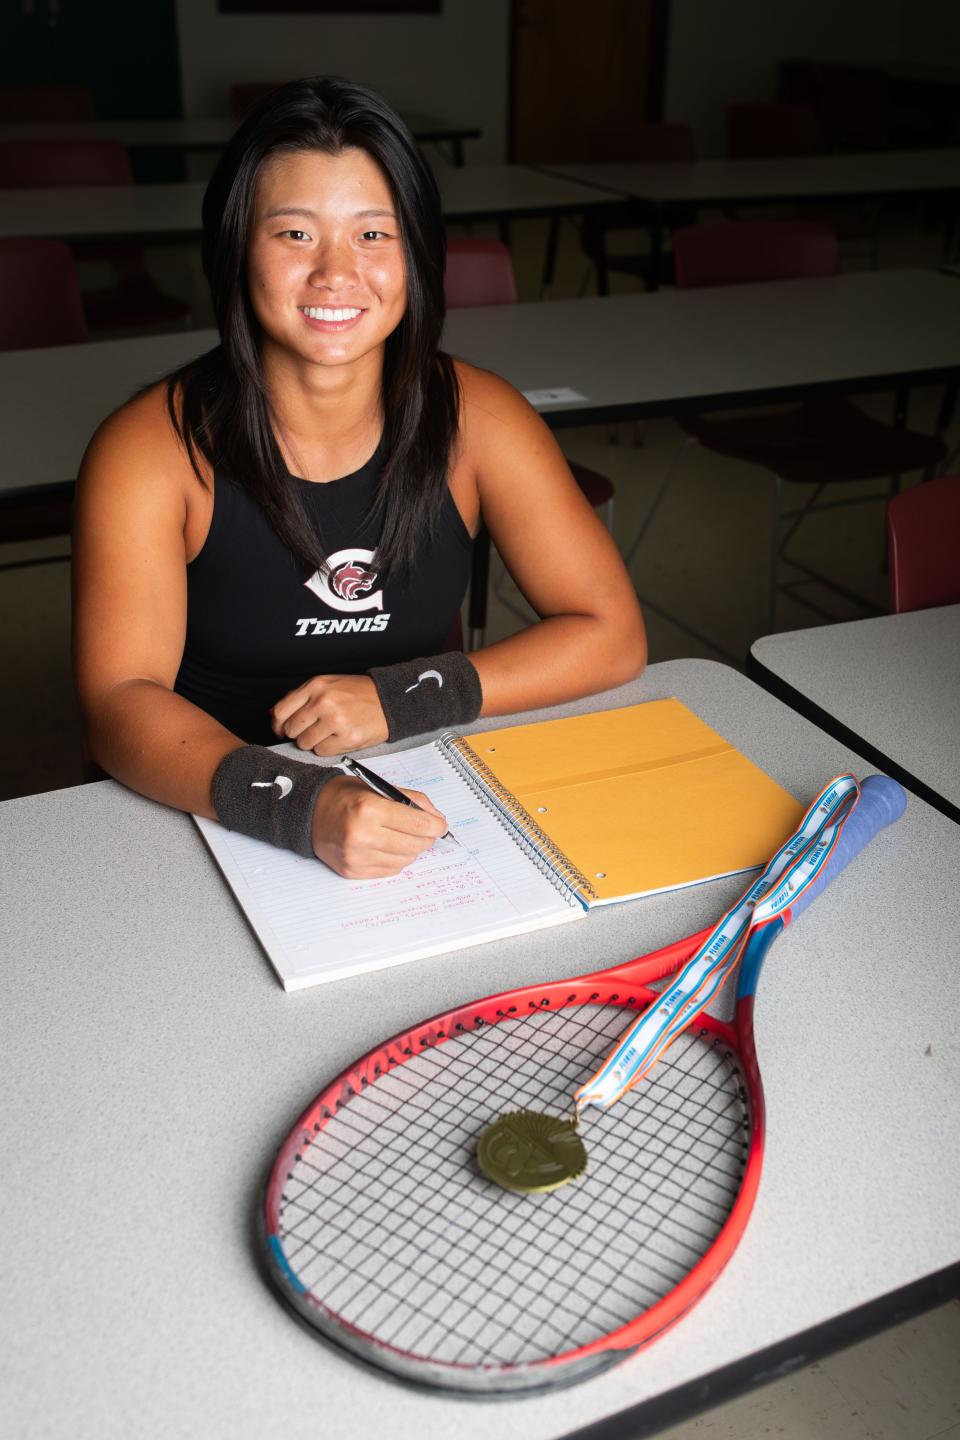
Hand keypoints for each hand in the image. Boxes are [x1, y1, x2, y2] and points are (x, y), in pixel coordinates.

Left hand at [271, 674, 387, 755]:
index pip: (280, 711)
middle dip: (298, 733)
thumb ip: (302, 697)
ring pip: (305, 743)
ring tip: (328, 733)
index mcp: (316, 686)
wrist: (389, 700)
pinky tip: (338, 737)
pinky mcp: (347, 738)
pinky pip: (322, 752)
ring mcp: (335, 721)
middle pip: (291, 730)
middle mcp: (323, 702)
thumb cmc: (358, 693)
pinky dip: (327, 748)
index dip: (277, 725)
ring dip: (313, 742)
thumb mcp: (328, 684)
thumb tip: (276, 715)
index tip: (281, 730)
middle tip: (311, 730)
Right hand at [311, 775, 448, 877]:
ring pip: (405, 860)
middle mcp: (362, 836)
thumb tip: (436, 820)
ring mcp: (356, 857)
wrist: (309, 813)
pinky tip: (387, 846)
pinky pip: (390, 870)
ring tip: (401, 836)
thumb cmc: (344, 797)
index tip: (440, 825)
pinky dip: (395, 859)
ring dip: (410, 849)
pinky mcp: (352, 871)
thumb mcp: (379, 787)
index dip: (436, 826)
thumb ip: (411, 800)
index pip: (419, 825)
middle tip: (424, 831)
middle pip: (415, 846)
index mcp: (370, 810)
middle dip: (426, 838)